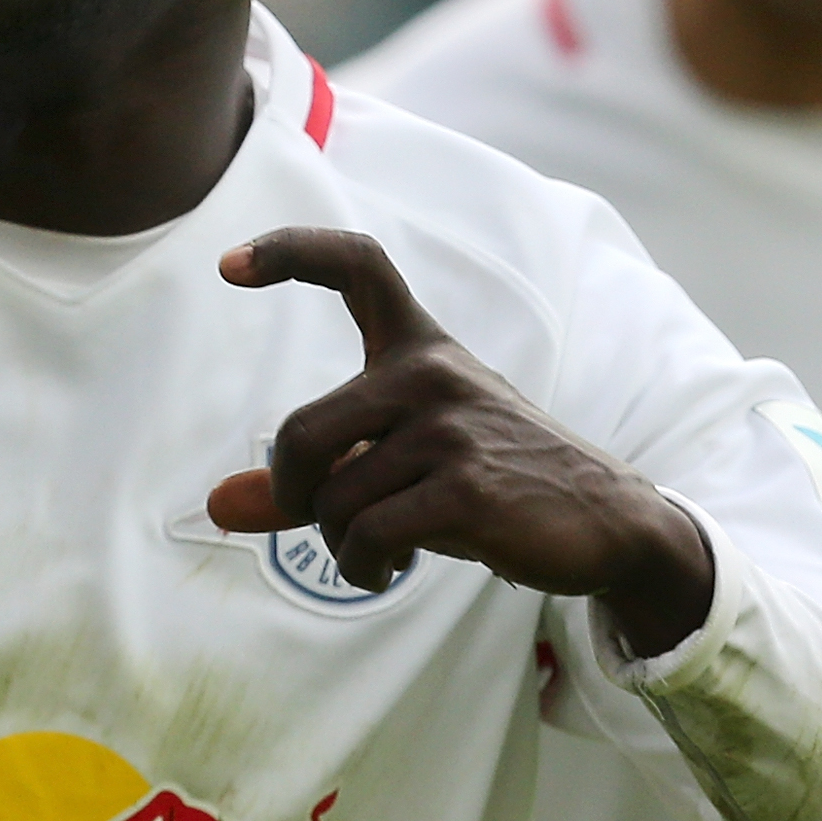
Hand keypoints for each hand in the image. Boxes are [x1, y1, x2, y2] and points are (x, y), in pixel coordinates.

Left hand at [205, 228, 713, 655]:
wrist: (604, 520)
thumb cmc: (488, 481)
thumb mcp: (399, 466)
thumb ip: (311, 481)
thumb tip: (217, 507)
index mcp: (420, 350)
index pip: (358, 265)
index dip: (290, 251)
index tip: (230, 265)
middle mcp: (433, 375)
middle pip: (301, 432)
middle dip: (293, 492)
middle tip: (317, 517)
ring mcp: (452, 429)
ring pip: (335, 501)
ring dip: (342, 546)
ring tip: (381, 552)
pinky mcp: (468, 490)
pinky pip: (368, 537)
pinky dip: (364, 568)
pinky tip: (390, 569)